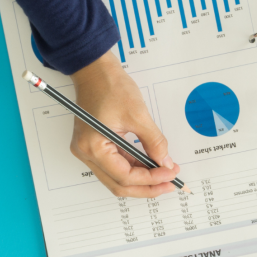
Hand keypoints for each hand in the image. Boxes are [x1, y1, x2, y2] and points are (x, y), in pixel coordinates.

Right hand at [70, 51, 179, 197]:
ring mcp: (88, 151)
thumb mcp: (138, 114)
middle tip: (169, 184)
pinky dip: (134, 168)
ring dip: (141, 180)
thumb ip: (154, 142)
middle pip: (119, 184)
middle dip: (146, 187)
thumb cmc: (110, 86)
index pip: (125, 176)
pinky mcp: (95, 146)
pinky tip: (151, 167)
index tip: (170, 175)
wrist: (95, 70)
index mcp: (93, 147)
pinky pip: (116, 166)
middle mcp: (86, 153)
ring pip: (117, 178)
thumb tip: (165, 163)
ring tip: (164, 175)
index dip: (150, 180)